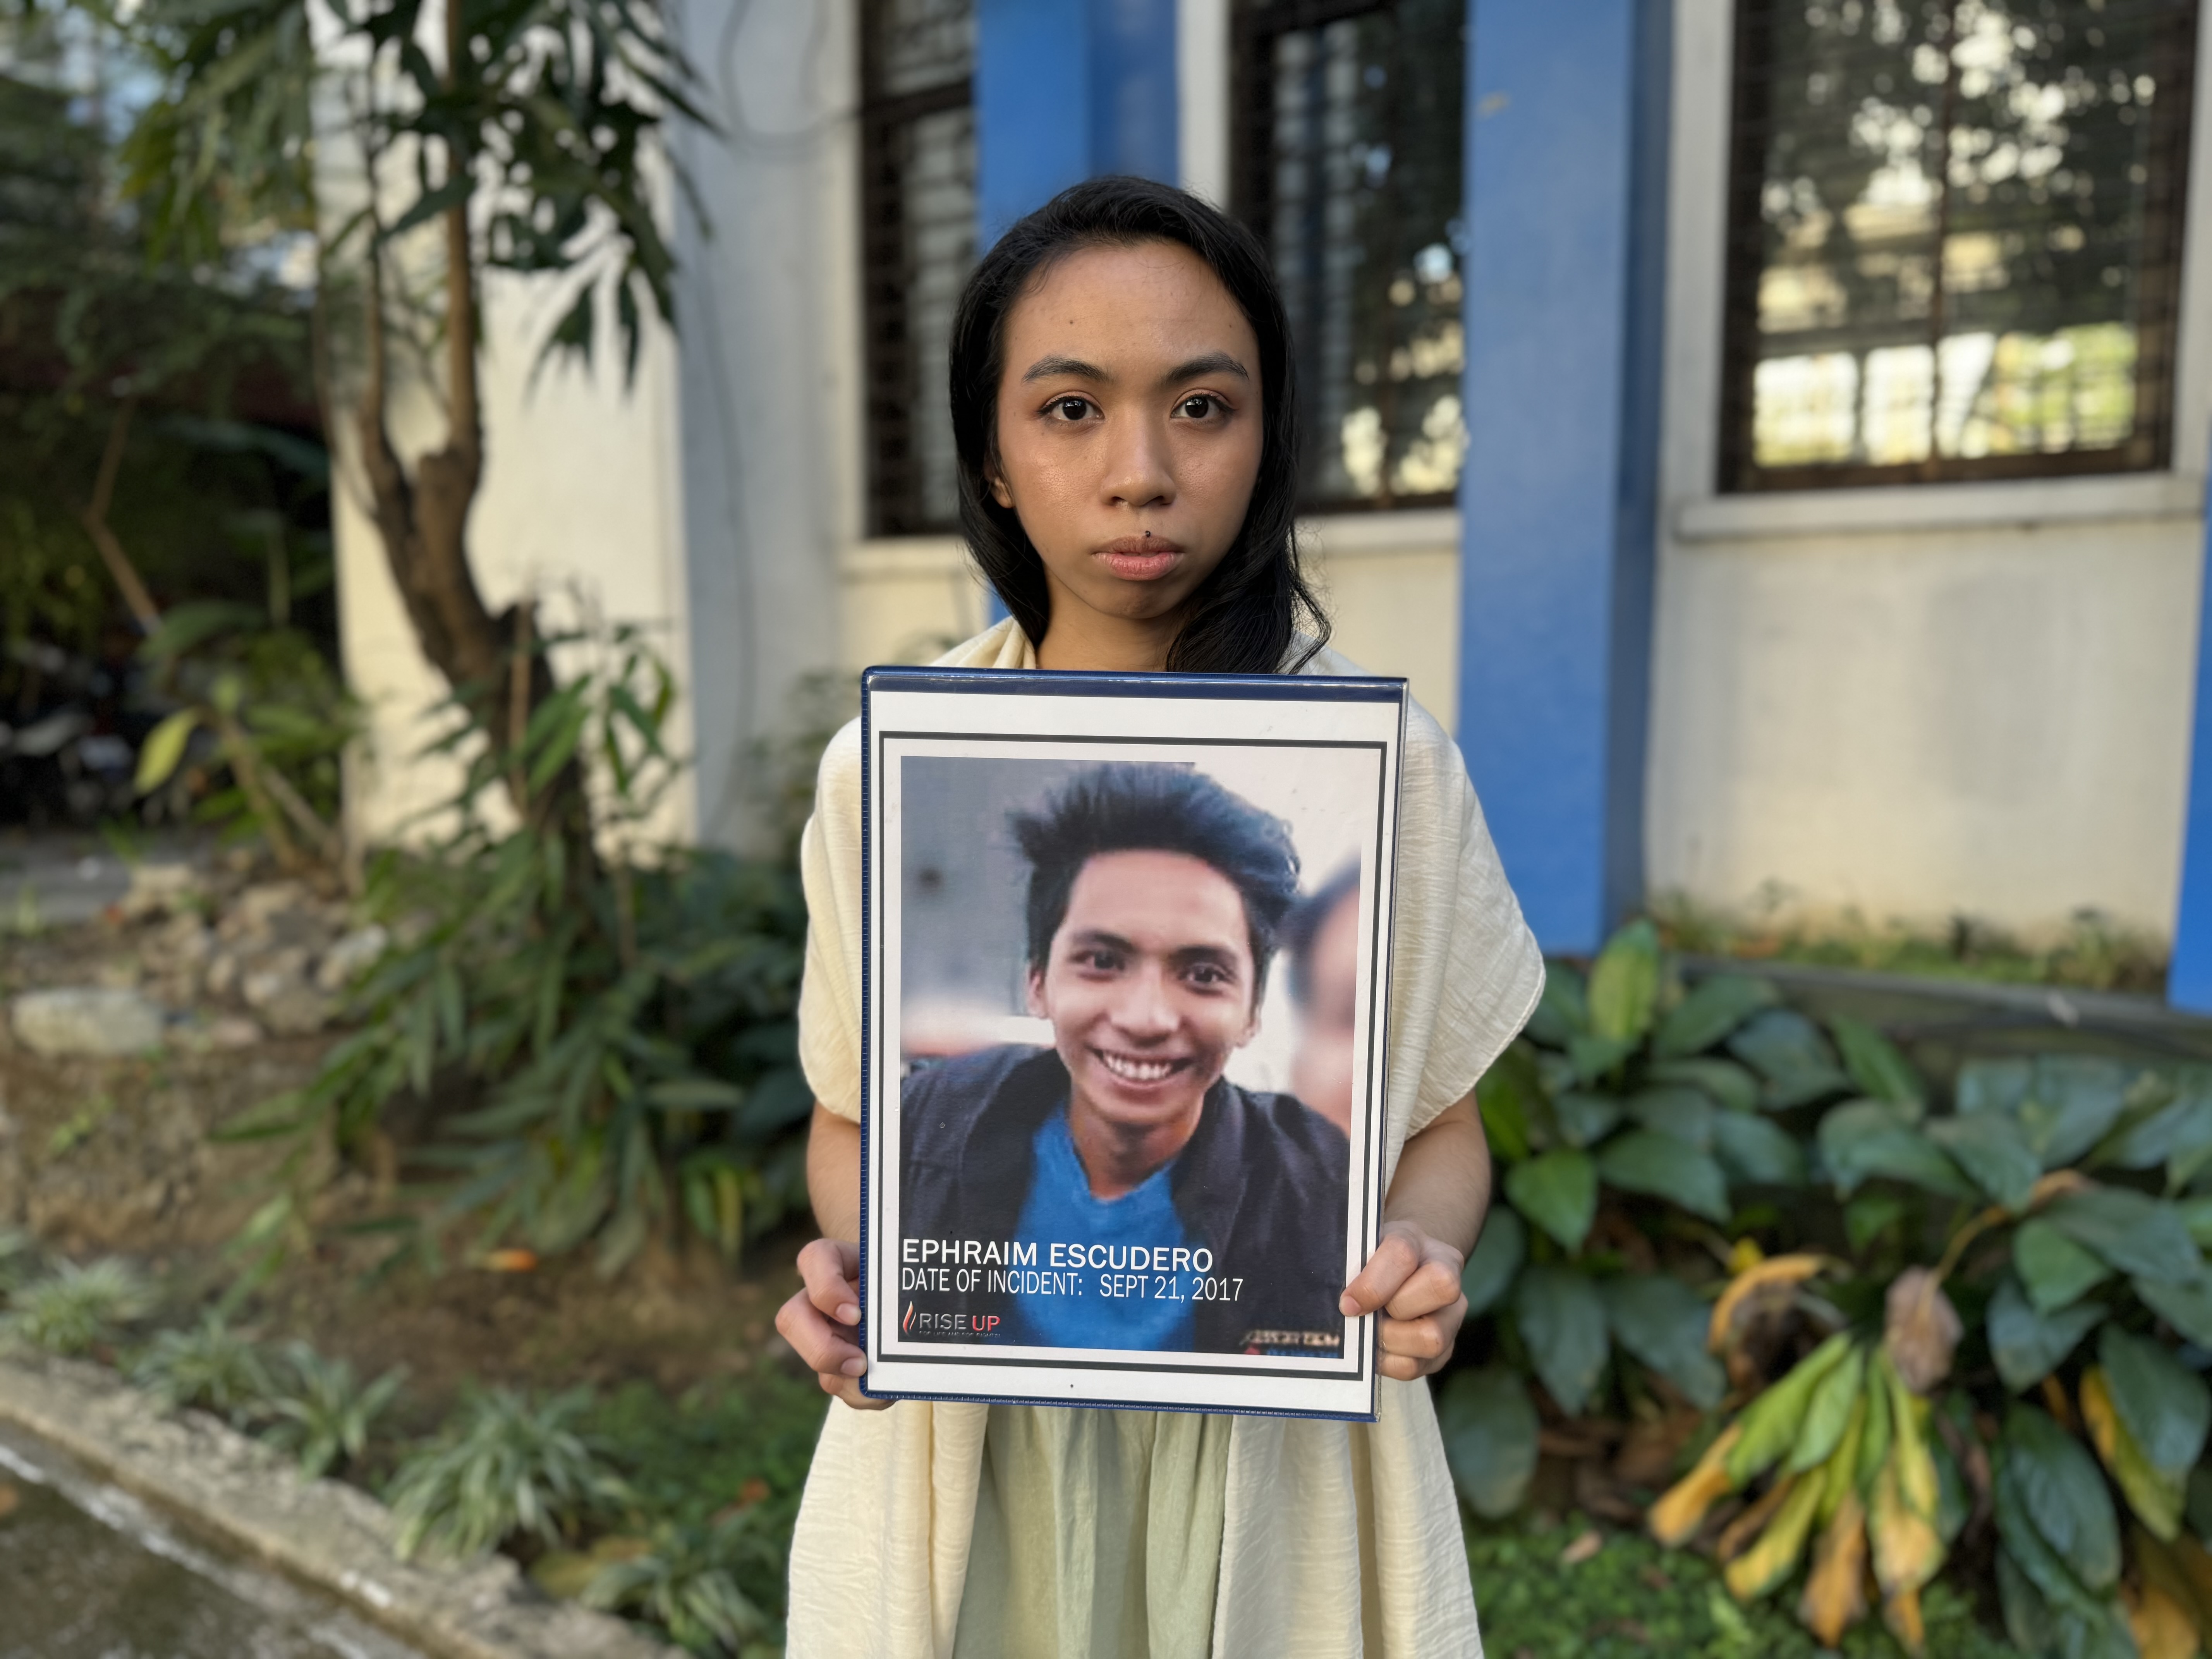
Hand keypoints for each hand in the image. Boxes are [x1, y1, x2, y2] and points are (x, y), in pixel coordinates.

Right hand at [774, 1238, 890, 1409]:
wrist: (905, 1295)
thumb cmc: (900, 1278)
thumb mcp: (901, 1272)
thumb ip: (897, 1286)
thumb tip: (900, 1326)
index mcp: (834, 1261)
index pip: (814, 1259)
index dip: (827, 1291)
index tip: (855, 1314)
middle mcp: (817, 1298)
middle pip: (791, 1319)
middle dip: (822, 1349)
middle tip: (859, 1363)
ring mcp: (822, 1332)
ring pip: (814, 1361)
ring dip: (847, 1378)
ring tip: (879, 1379)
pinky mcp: (834, 1363)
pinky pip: (837, 1384)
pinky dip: (861, 1393)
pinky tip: (882, 1389)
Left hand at [1340, 1218, 1467, 1381]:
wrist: (1393, 1280)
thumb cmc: (1369, 1265)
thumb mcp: (1358, 1253)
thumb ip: (1353, 1267)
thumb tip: (1346, 1307)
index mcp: (1418, 1243)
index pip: (1403, 1253)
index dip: (1373, 1284)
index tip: (1347, 1304)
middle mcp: (1446, 1276)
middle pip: (1440, 1288)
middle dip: (1392, 1309)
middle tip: (1364, 1316)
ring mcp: (1451, 1316)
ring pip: (1432, 1337)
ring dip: (1390, 1341)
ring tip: (1369, 1333)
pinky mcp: (1443, 1350)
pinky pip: (1415, 1366)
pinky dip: (1387, 1362)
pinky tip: (1375, 1348)